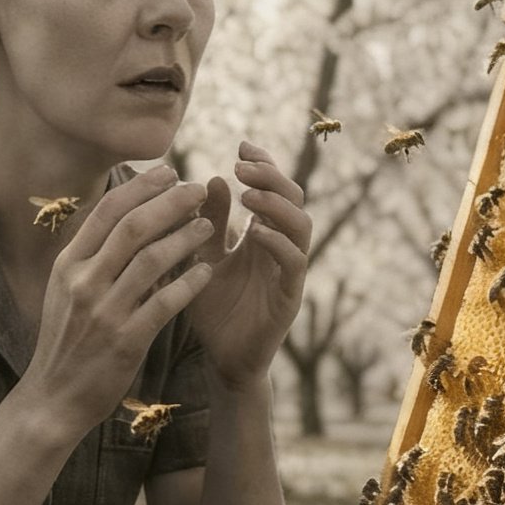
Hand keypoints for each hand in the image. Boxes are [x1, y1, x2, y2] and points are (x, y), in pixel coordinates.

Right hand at [19, 166, 214, 440]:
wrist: (53, 398)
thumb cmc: (66, 341)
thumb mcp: (66, 292)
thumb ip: (91, 257)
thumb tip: (126, 217)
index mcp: (67, 265)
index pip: (106, 211)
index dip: (141, 187)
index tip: (169, 171)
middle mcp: (83, 282)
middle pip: (133, 227)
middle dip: (170, 202)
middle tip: (198, 189)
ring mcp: (103, 312)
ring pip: (152, 260)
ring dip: (185, 238)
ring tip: (209, 226)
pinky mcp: (125, 341)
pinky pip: (165, 303)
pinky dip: (190, 283)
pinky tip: (208, 271)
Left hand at [185, 139, 310, 389]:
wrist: (222, 359)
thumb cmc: (213, 309)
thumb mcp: (203, 258)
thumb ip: (209, 223)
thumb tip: (213, 179)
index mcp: (262, 235)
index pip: (273, 189)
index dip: (264, 164)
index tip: (241, 145)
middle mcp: (280, 248)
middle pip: (293, 198)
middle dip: (271, 176)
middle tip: (242, 164)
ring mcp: (288, 271)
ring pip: (302, 225)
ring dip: (276, 205)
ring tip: (247, 195)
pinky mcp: (289, 297)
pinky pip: (294, 262)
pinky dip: (278, 242)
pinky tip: (255, 232)